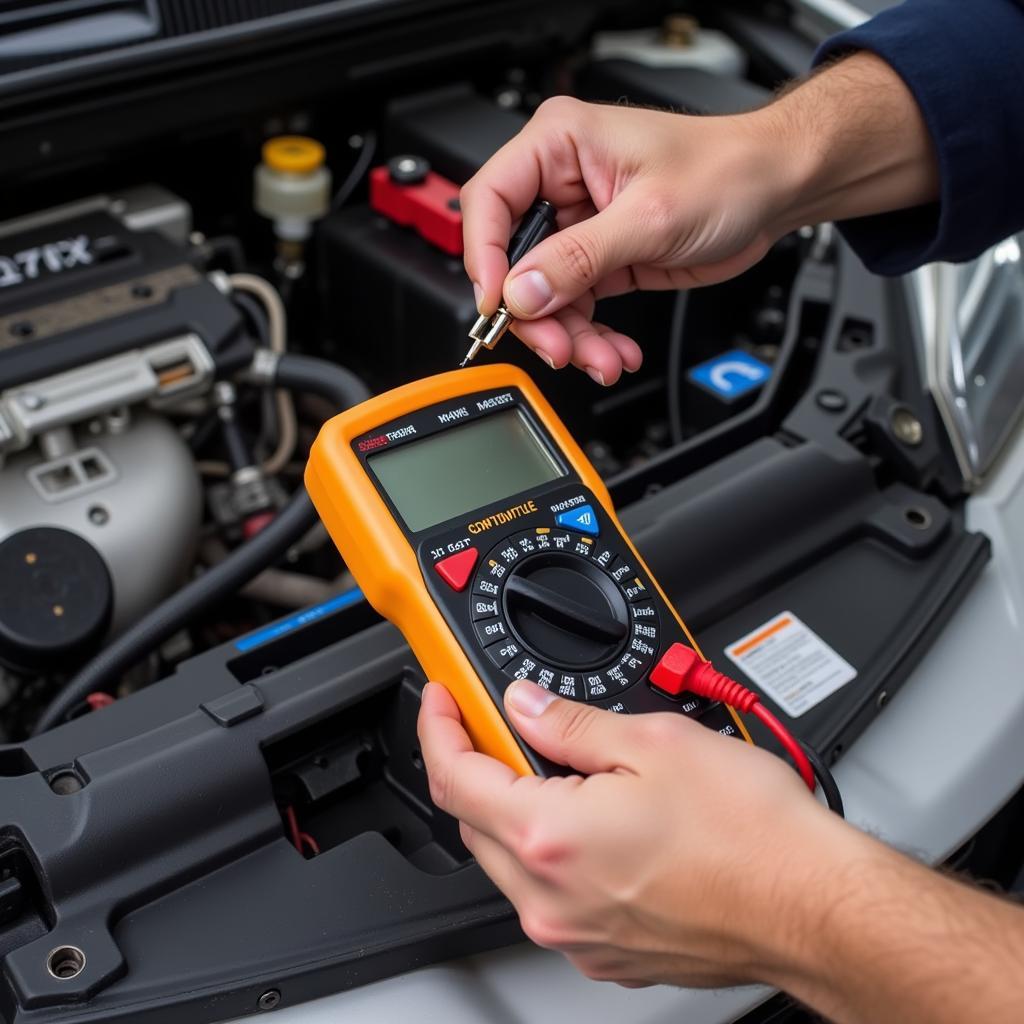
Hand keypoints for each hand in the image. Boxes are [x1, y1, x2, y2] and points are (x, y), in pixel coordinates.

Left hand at [417, 679, 855, 988]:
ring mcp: (577, 933)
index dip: (441, 726)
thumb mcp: (655, 742)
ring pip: (512, 860)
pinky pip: (553, 895)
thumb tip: (525, 706)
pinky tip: (601, 822)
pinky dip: (556, 852)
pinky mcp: (607, 953)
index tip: (445, 700)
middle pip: (475, 819)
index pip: (454, 775)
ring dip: (518, 809)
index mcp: (551, 837)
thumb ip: (571, 722)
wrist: (812, 906)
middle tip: (510, 725)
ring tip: (570, 770)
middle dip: (481, 765)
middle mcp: (551, 898)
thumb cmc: (751, 835)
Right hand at [461, 97, 784, 384]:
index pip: (490, 200)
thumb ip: (579, 258)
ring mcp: (579, 225)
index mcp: (559, 145)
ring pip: (544, 295)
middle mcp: (561, 183)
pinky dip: (591, 337)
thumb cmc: (727, 170)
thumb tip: (522, 292)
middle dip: (536, 313)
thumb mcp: (649, 217)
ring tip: (601, 358)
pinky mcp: (599, 259)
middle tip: (559, 346)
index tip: (499, 305)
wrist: (775, 189)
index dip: (486, 257)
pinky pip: (575, 306)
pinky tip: (613, 351)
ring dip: (570, 335)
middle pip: (513, 260)